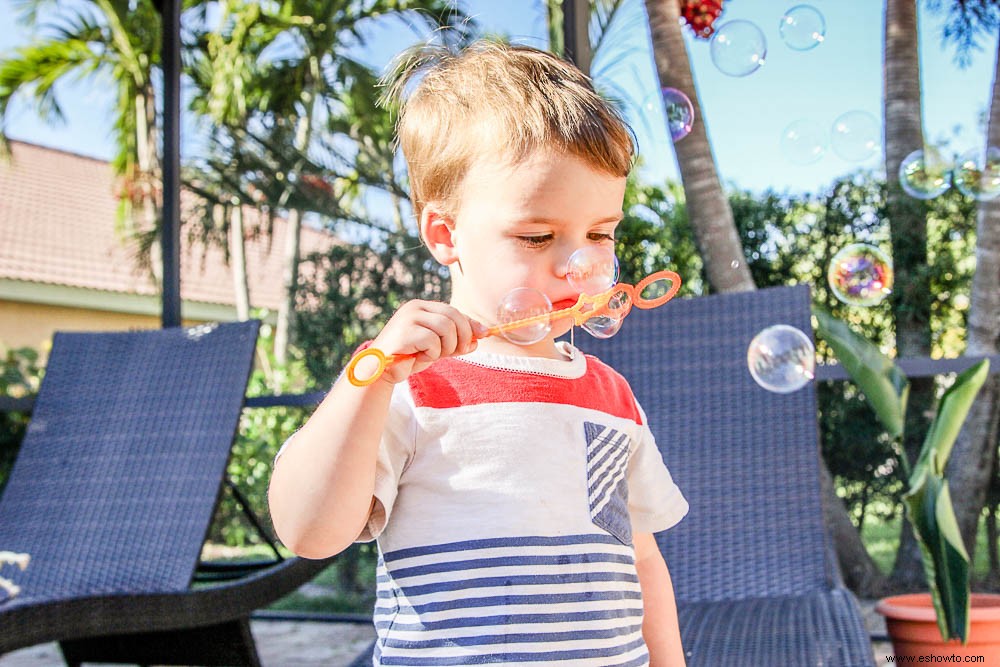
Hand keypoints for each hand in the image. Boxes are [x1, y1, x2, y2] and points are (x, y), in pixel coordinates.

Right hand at [366, 300, 485, 384]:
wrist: (381, 371)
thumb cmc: (408, 357)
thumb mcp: (437, 347)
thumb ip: (456, 340)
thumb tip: (481, 336)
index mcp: (422, 307)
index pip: (453, 311)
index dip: (470, 324)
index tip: (483, 335)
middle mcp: (415, 308)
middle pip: (453, 316)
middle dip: (463, 336)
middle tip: (458, 352)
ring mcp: (409, 318)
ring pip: (446, 327)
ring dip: (447, 347)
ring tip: (433, 355)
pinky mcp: (405, 331)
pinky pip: (433, 341)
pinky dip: (432, 354)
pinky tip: (419, 357)